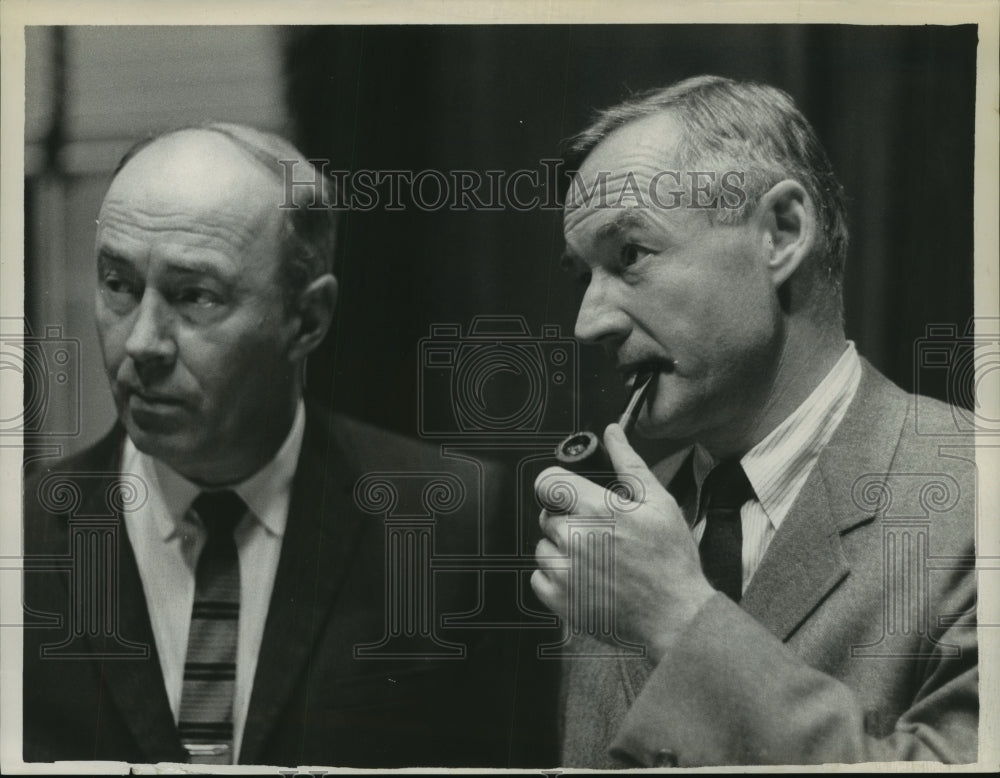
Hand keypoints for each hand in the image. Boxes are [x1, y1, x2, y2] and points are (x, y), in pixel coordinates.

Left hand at [531, 423, 714, 661]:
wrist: (676, 617)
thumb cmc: (671, 561)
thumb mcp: (659, 503)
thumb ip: (629, 464)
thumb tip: (612, 433)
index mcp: (596, 510)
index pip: (546, 482)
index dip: (558, 485)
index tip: (571, 495)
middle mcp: (573, 539)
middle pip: (547, 515)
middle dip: (568, 520)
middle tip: (600, 534)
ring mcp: (564, 572)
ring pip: (543, 547)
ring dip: (562, 550)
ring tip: (596, 559)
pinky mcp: (559, 601)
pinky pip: (539, 578)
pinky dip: (557, 578)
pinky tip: (586, 579)